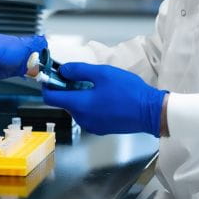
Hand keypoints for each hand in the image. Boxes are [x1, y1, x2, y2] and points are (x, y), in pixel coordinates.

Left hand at [42, 63, 167, 135]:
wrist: (151, 112)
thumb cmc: (129, 92)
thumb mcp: (103, 73)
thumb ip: (79, 70)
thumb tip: (63, 70)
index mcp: (79, 105)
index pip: (50, 98)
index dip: (48, 84)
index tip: (51, 75)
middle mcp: (82, 118)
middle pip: (64, 102)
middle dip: (67, 88)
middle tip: (79, 75)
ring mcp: (91, 125)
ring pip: (77, 108)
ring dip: (80, 96)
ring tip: (96, 84)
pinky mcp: (101, 128)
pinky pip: (88, 114)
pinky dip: (89, 104)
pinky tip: (103, 96)